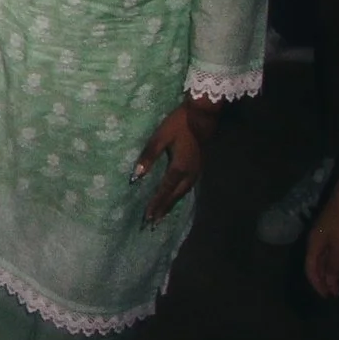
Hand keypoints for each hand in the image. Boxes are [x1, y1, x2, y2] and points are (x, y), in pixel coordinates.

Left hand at [132, 99, 218, 222]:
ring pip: (182, 192)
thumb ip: (148, 156)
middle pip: (175, 195)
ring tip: (162, 214)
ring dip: (171, 204)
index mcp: (179, 167)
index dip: (156, 203)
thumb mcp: (160, 137)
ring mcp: (196, 171)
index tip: (148, 216)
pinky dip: (179, 195)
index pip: (165, 190)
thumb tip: (136, 175)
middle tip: (153, 222)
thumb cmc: (178, 125)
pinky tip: (174, 197)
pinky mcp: (199, 167)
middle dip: (163, 208)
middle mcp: (190, 173)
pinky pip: (187, 187)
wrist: (202, 117)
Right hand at [304, 166, 338, 297]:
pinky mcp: (336, 231)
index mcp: (313, 244)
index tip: (326, 296)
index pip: (311, 269)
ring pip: (328, 258)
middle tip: (336, 293)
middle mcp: (316, 241)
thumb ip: (335, 264)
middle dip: (327, 280)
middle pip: (319, 265)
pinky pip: (335, 251)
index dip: (317, 283)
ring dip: (335, 271)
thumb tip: (329, 283)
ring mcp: (326, 235)